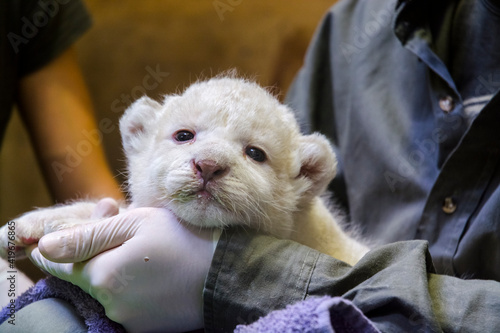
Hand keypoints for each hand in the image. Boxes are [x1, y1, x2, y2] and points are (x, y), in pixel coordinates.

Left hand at [27, 204, 214, 332]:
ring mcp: (131, 320)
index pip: (61, 267)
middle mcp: (111, 305)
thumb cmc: (183, 239)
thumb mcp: (135, 224)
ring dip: (116, 266)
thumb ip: (86, 237)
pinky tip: (154, 267)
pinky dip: (133, 285)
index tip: (46, 244)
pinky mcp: (149, 327)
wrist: (227, 272)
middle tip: (114, 217)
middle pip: (89, 275)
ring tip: (143, 244)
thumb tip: (43, 247)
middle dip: (95, 249)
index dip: (55, 251)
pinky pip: (129, 303)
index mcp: (103, 277)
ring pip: (110, 288)